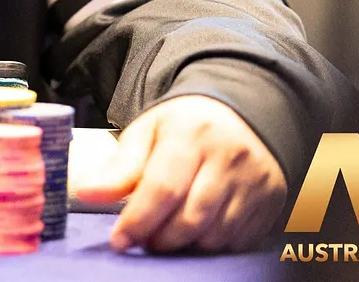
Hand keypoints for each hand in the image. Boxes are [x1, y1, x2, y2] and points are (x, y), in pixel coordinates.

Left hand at [76, 95, 286, 253]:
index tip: (119, 240)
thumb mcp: (147, 133)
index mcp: (191, 133)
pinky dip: (214, 243)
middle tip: (143, 239)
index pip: (163, 188)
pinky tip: (198, 230)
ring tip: (168, 233)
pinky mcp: (271, 199)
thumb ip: (119, 167)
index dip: (138, 221)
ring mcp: (255, 179)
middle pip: (190, 218)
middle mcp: (229, 156)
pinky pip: (239, 239)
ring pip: (216, 234)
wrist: (243, 113)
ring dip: (186, 244)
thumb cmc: (186, 125)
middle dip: (160, 238)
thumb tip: (86, 194)